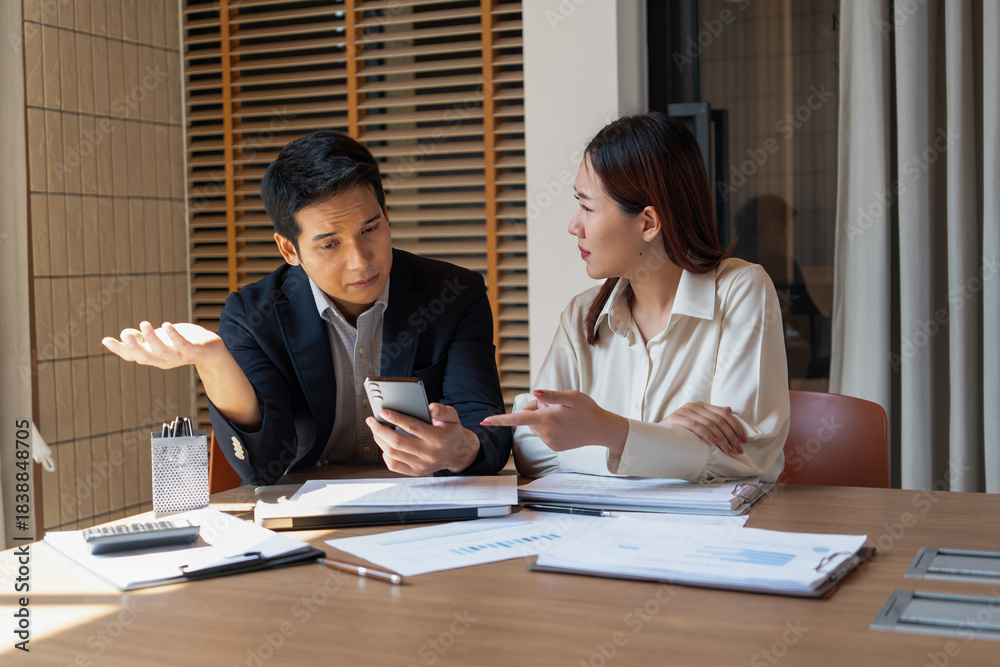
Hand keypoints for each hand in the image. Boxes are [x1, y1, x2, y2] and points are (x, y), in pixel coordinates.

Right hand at [102, 322, 223, 368]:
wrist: (210, 351)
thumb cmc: (181, 343)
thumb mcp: (160, 339)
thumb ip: (142, 338)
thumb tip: (125, 334)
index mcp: (153, 357)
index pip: (132, 355)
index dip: (119, 349)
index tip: (105, 340)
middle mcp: (163, 360)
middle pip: (145, 357)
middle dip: (134, 347)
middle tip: (125, 335)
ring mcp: (178, 356)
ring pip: (162, 351)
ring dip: (152, 338)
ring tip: (144, 324)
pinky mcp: (193, 351)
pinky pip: (182, 345)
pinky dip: (174, 336)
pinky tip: (167, 325)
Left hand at [366, 403, 479, 474]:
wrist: (458, 454)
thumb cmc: (451, 432)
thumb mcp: (453, 418)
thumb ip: (442, 411)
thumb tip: (430, 407)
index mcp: (437, 438)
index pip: (412, 427)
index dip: (396, 418)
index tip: (383, 411)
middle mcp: (429, 454)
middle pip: (398, 442)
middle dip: (380, 430)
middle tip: (372, 420)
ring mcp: (421, 465)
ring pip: (393, 453)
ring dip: (380, 440)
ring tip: (375, 429)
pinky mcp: (415, 472)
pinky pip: (394, 465)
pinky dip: (385, 454)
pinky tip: (384, 443)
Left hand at [479, 390, 627, 453]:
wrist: (602, 430)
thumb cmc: (588, 410)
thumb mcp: (571, 397)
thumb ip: (551, 396)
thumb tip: (534, 393)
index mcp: (547, 420)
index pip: (517, 419)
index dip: (500, 420)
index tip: (484, 421)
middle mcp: (545, 434)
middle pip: (528, 418)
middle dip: (536, 408)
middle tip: (555, 404)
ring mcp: (549, 442)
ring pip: (535, 425)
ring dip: (542, 418)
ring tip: (562, 414)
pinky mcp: (553, 447)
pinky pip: (543, 434)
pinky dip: (549, 427)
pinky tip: (565, 424)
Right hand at [660, 402, 745, 453]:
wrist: (657, 433)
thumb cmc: (680, 430)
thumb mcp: (698, 421)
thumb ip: (712, 415)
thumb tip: (729, 409)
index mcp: (701, 405)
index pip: (724, 414)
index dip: (736, 427)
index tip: (743, 440)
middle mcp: (694, 405)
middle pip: (719, 420)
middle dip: (731, 436)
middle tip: (737, 449)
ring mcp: (685, 411)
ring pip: (710, 423)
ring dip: (722, 438)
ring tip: (728, 449)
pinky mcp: (677, 418)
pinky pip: (696, 426)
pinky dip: (707, 434)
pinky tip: (714, 443)